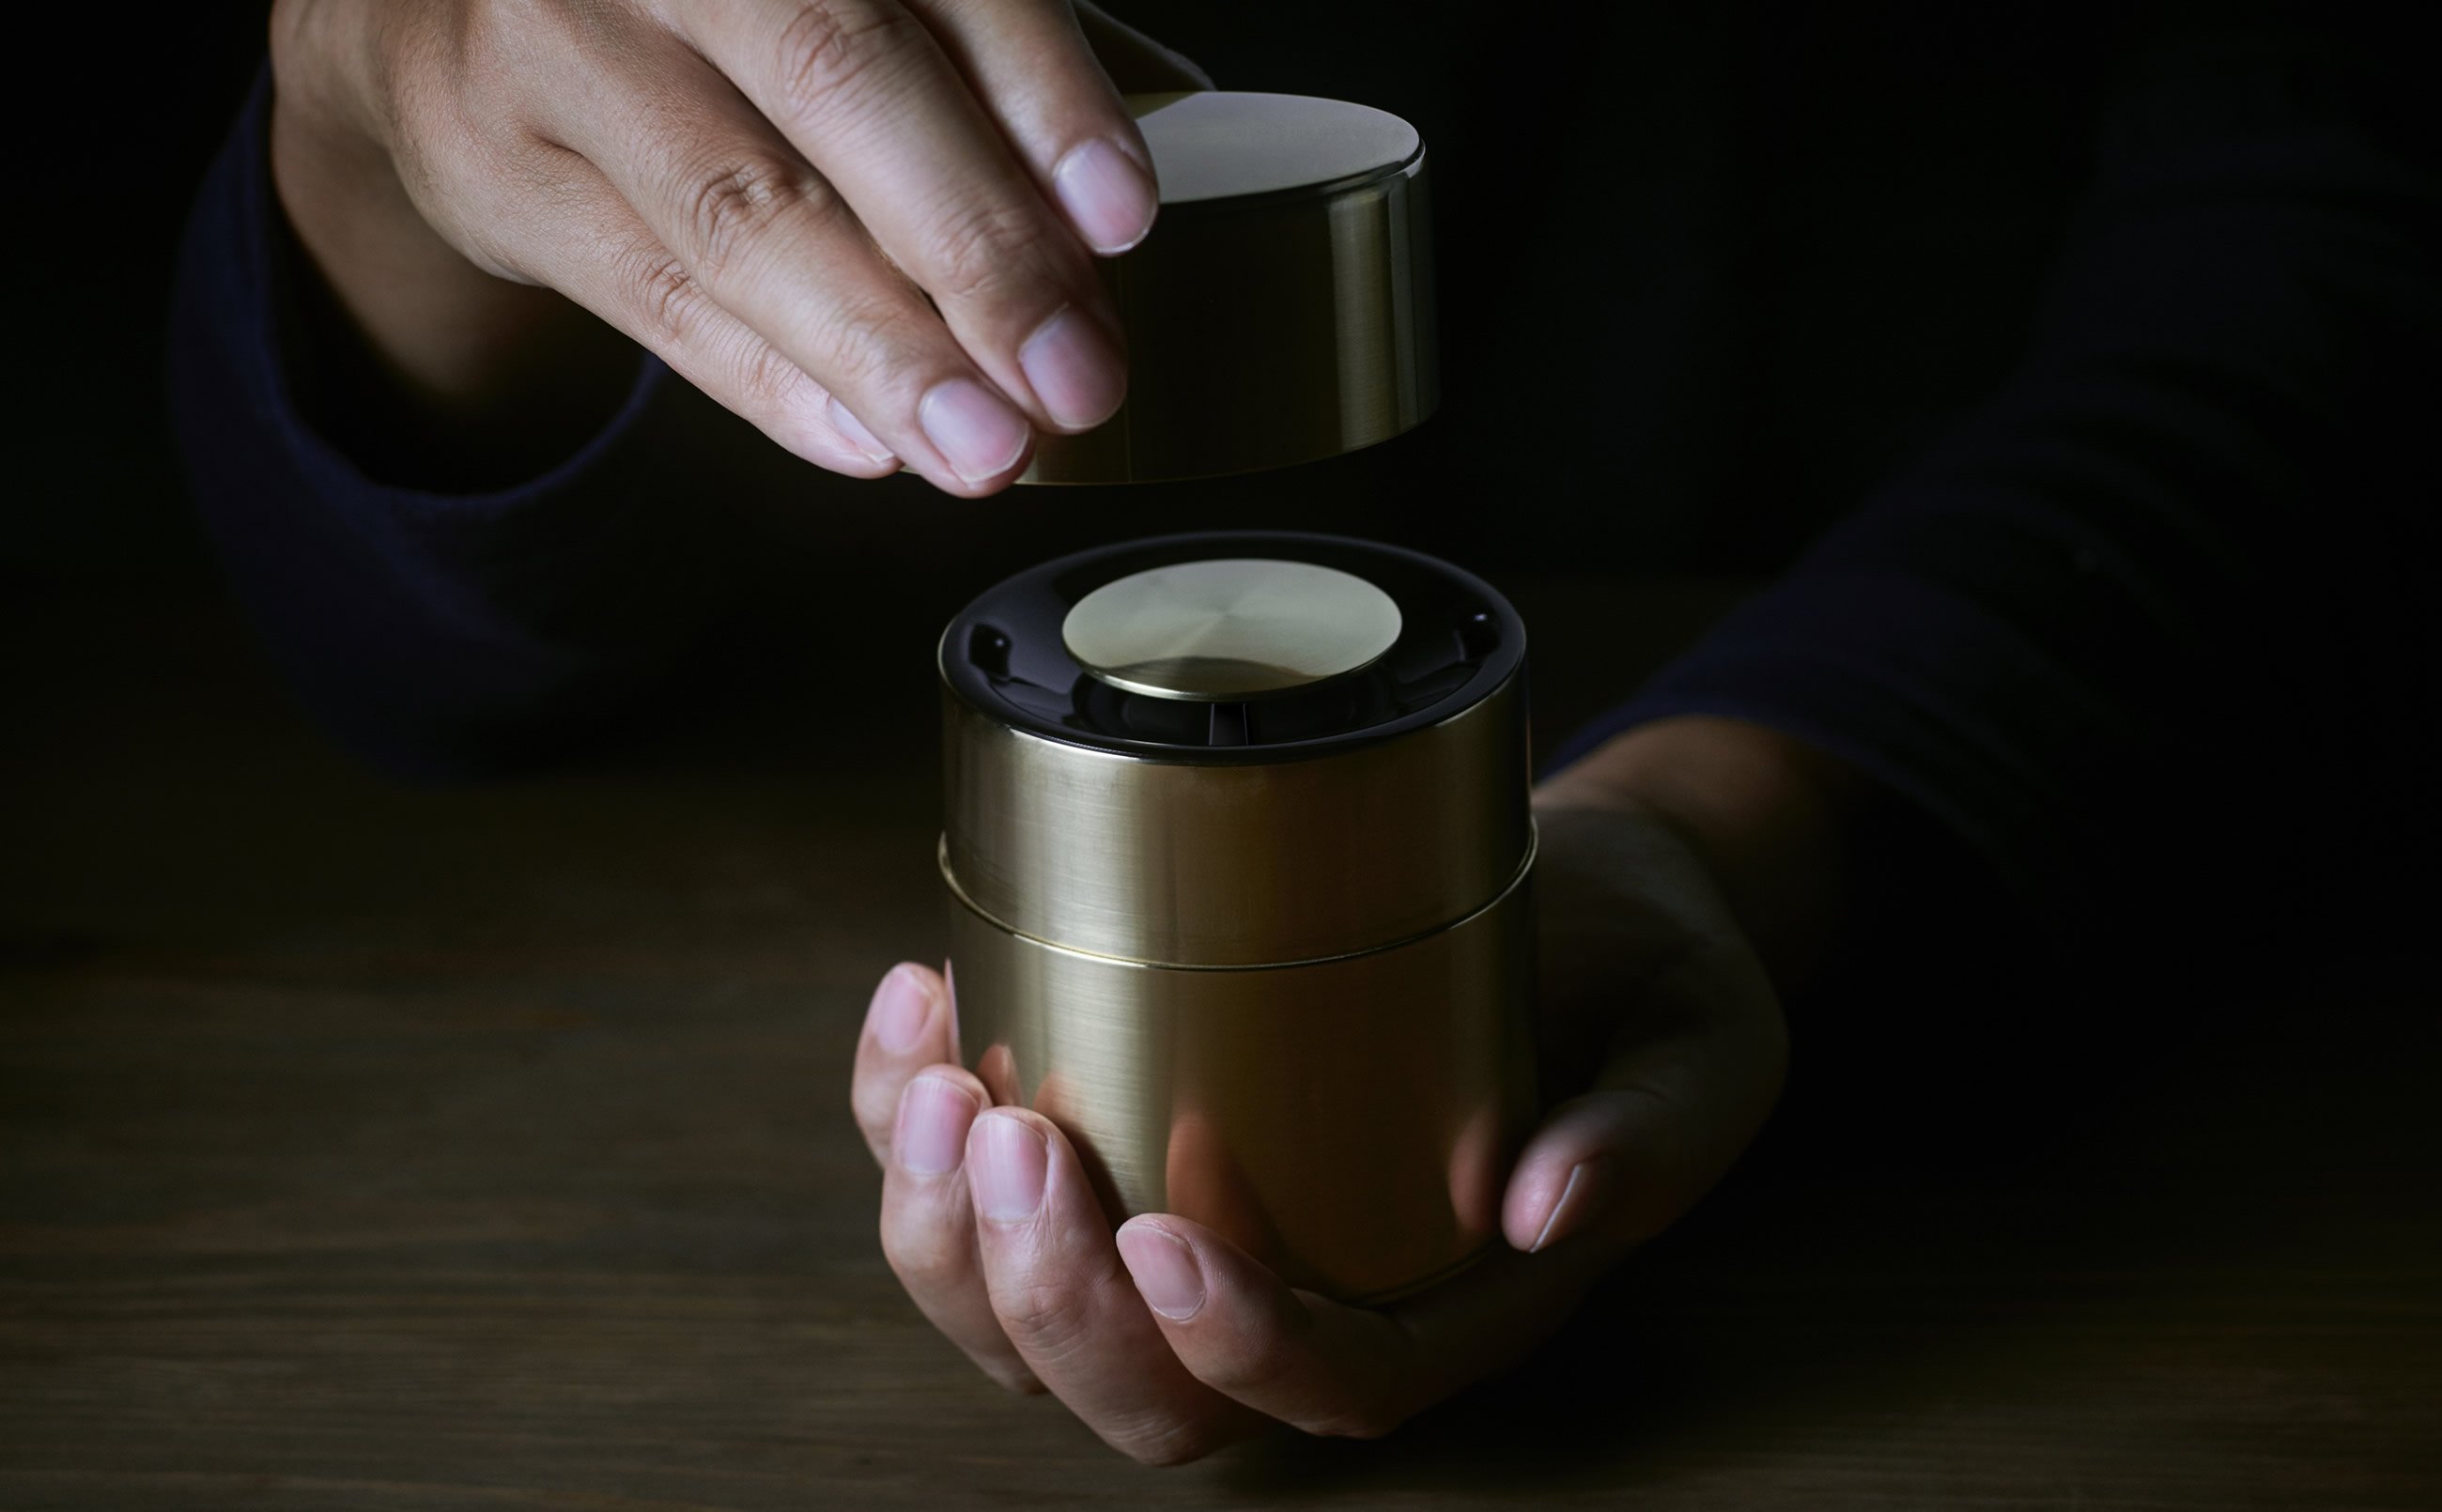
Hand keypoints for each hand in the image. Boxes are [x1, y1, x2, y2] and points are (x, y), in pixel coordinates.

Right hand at [267, 0, 1206, 491]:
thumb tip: (1160, 157)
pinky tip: (866, 441)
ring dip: (881, 349)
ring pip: (738, 213)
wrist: (458, 18)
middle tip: (1075, 380)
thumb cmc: (717, 7)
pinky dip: (771, 383)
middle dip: (975, 248)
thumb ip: (983, 47)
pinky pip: (653, 297)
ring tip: (985, 448)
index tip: (1122, 219)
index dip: (1040, 92)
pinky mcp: (500, 173)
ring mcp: (557, 46)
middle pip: (837, 80)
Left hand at [849, 718, 1845, 1462]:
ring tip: (934, 1082)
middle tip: (1012, 1136)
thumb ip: (1652, 1132)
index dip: (1235, 1349)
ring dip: (940, 1234)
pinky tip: (916, 1002)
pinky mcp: (1125, 1137)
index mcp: (1443, 1310)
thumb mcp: (1701, 1044)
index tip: (1168, 1239)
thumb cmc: (1642, 976)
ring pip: (1027, 1323)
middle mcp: (1304, 1297)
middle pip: (1141, 1391)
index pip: (1328, 1390)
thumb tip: (1548, 1207)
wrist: (1583, 889)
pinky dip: (904, 1113)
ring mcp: (1198, 1227)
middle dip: (1043, 1297)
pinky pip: (979, 1184)